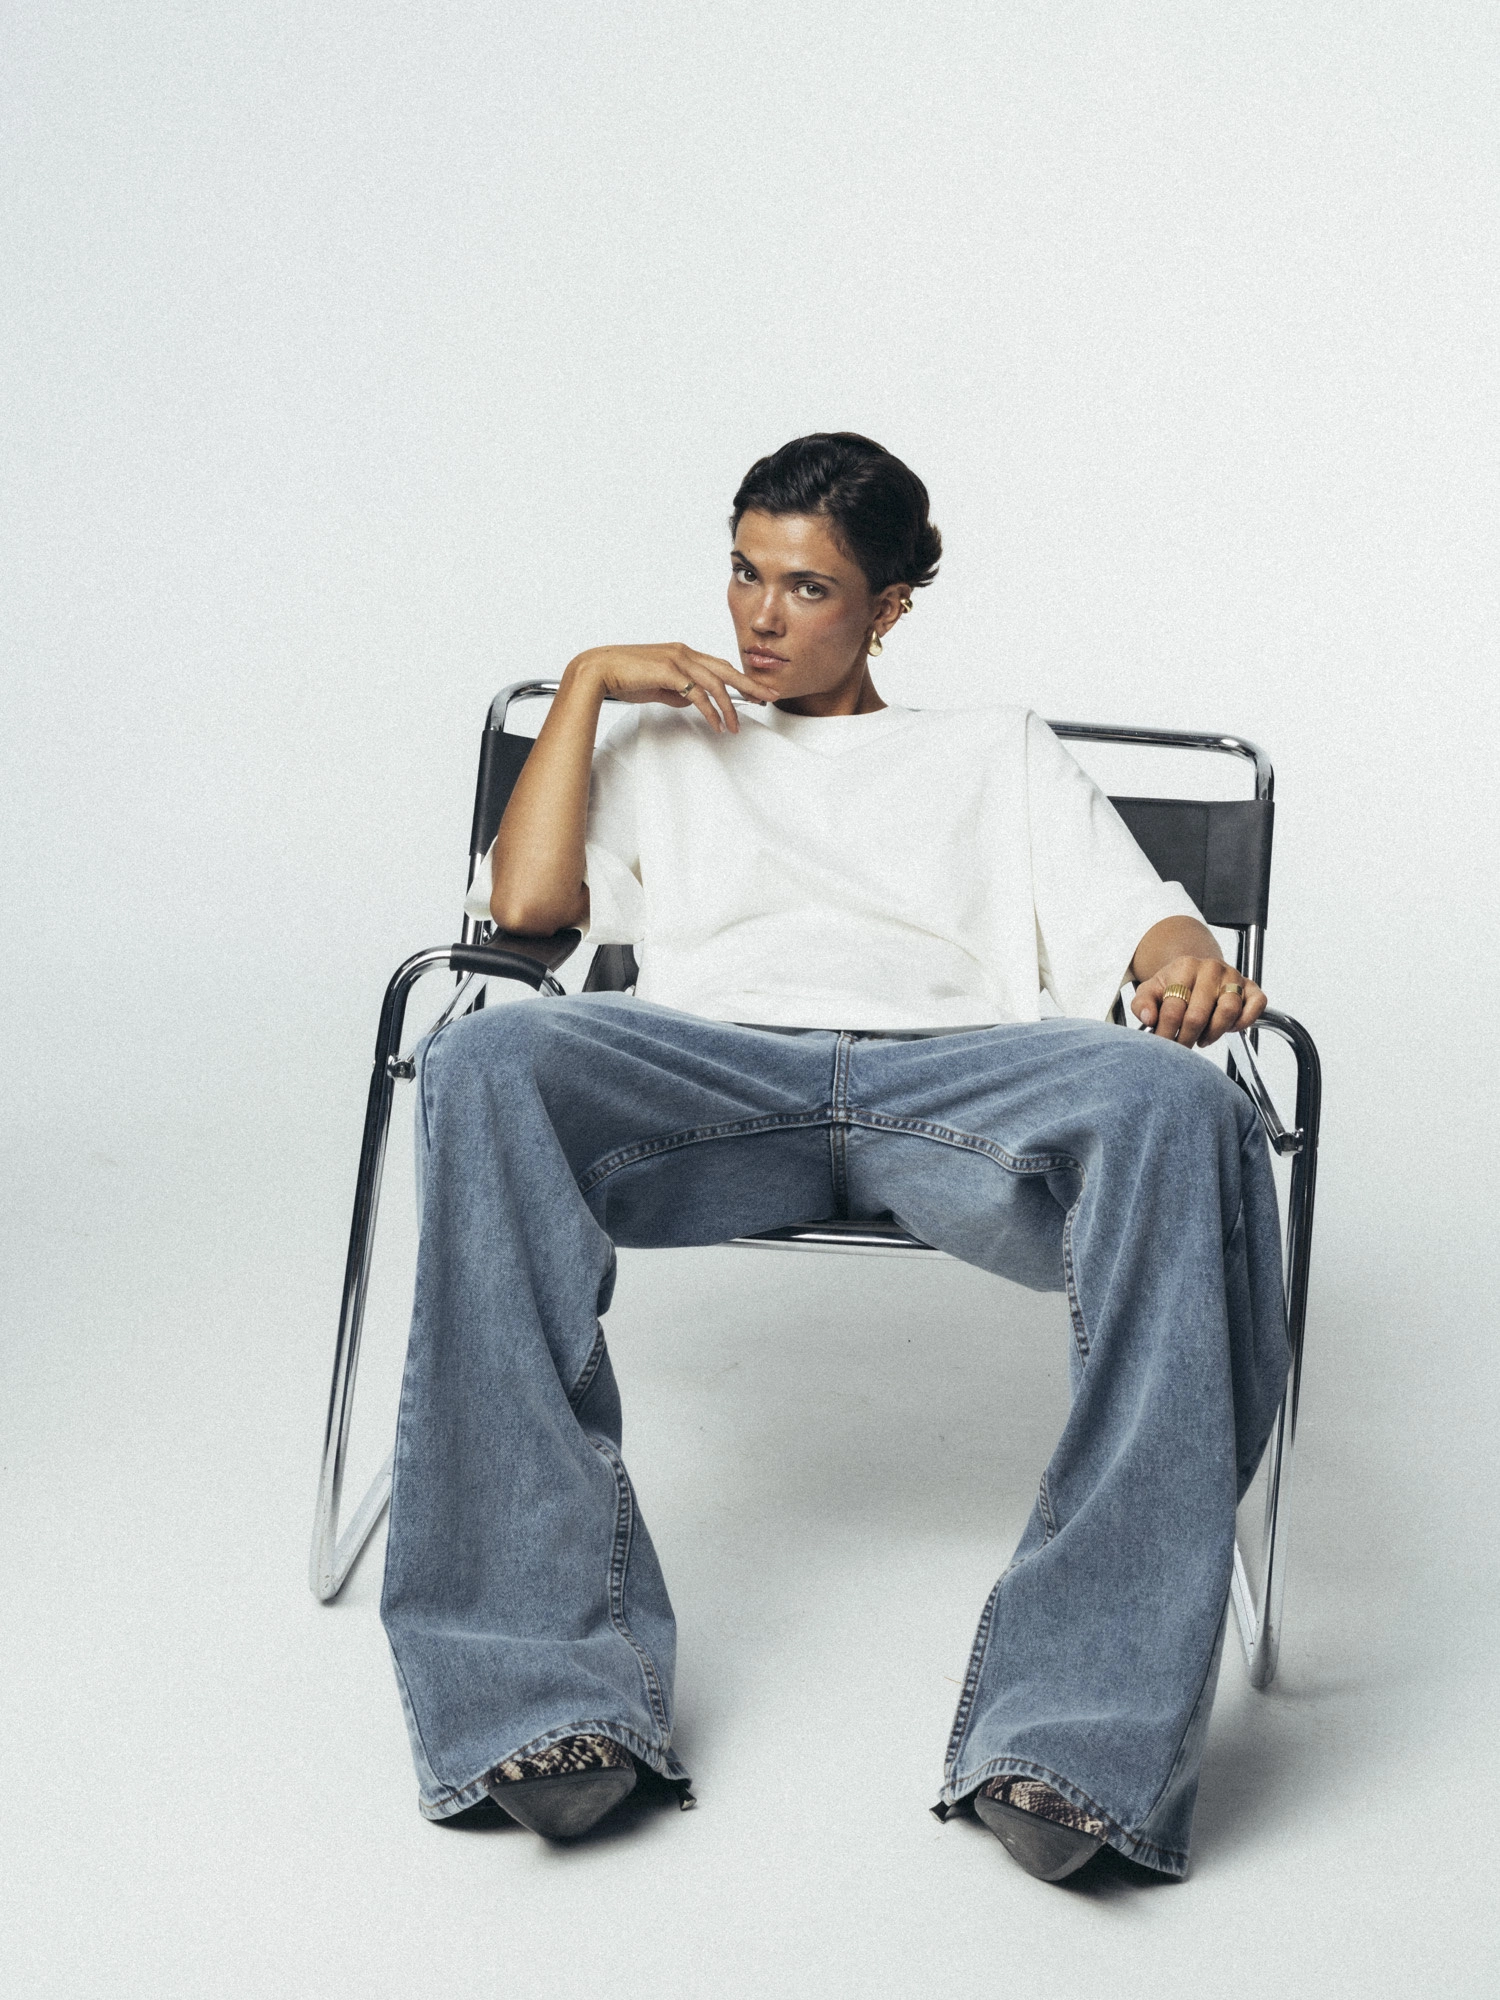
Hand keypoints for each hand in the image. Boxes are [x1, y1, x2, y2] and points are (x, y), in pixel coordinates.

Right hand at [567, 644, 768, 735]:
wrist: (598, 671)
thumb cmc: (624, 678)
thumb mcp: (657, 687)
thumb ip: (677, 692)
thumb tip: (694, 703)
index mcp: (683, 654)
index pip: (719, 666)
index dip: (740, 679)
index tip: (757, 691)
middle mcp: (684, 652)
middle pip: (726, 669)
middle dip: (750, 684)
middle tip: (770, 697)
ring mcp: (677, 659)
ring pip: (715, 682)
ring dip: (729, 706)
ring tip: (736, 726)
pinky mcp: (669, 670)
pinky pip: (698, 693)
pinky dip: (710, 710)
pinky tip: (717, 723)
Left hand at [1131, 956, 1266, 1047]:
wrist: (1196, 972)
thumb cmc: (1174, 985)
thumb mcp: (1151, 991)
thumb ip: (1142, 1003)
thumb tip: (1148, 1018)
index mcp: (1184, 967)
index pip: (1174, 1008)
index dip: (1166, 1033)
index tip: (1162, 1046)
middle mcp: (1211, 968)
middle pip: (1198, 1015)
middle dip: (1187, 1038)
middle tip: (1181, 1047)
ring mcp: (1233, 977)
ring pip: (1228, 1012)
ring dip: (1213, 1033)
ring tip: (1202, 1039)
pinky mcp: (1251, 987)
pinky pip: (1255, 1006)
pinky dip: (1243, 1022)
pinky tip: (1228, 1029)